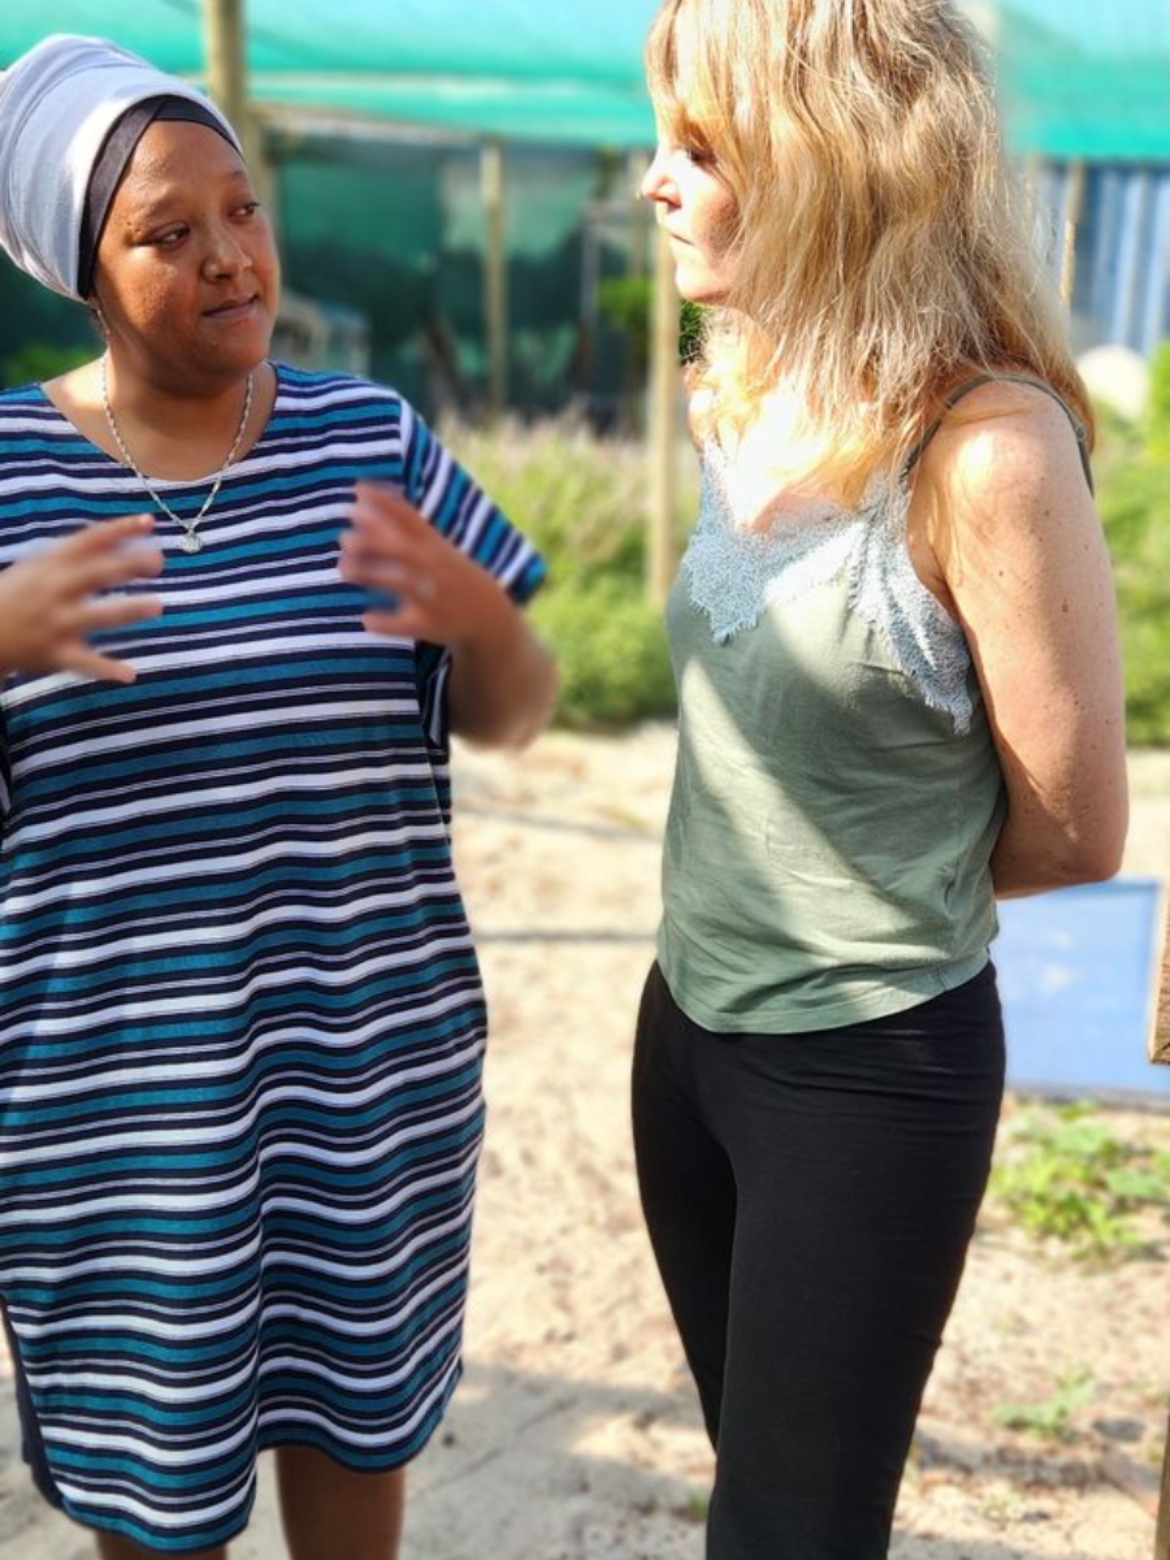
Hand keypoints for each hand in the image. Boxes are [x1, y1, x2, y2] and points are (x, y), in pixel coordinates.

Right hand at [0, 514, 164, 683]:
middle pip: (96, 573)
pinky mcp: (55, 653)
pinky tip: (130, 674)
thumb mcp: (41, 566)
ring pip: (97, 615)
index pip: (90, 540)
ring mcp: (56, 622)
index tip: (149, 522)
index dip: (120, 529)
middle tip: (158, 562)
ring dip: (127, 609)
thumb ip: (82, 557)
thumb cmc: (21, 594)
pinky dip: (105, 669)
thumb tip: (132, 545)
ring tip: (156, 605)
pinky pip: (84, 663)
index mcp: (52, 564)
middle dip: (127, 566)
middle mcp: (55, 589)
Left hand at [338, 482, 510, 647]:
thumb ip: (404, 524)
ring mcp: (434, 597)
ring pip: (401, 583)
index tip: (358, 491)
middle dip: (374, 541)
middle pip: (402, 549)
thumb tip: (364, 497)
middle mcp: (436, 568)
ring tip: (344, 569)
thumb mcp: (437, 548)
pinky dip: (385, 622)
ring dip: (371, 575)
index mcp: (436, 547)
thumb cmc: (454, 577)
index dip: (384, 502)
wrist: (491, 618)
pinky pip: (406, 625)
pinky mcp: (431, 626)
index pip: (409, 518)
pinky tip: (366, 619)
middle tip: (344, 537)